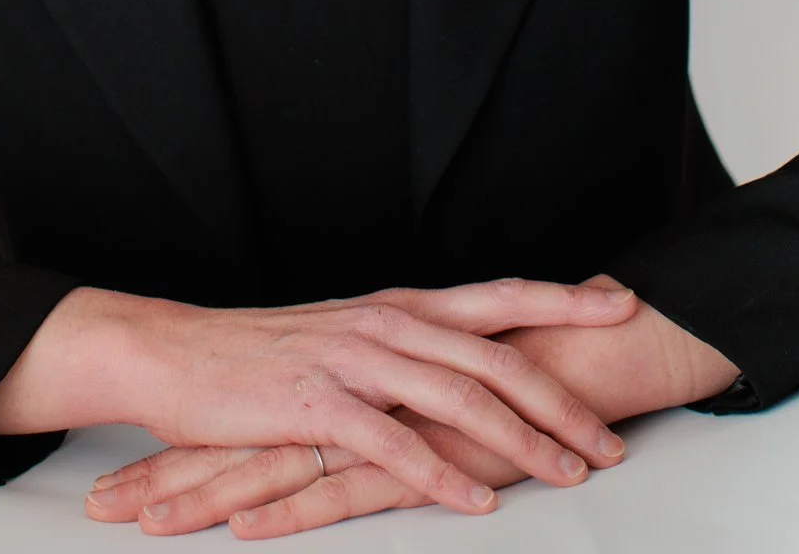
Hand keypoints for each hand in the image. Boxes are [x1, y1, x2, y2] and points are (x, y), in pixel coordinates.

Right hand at [107, 275, 636, 517]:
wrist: (179, 353)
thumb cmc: (265, 353)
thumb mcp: (348, 337)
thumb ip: (407, 347)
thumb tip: (465, 362)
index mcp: (399, 306)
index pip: (497, 296)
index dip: (561, 298)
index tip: (619, 303)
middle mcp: (387, 324)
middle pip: (495, 355)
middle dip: (561, 398)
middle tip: (610, 440)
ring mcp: (355, 362)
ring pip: (458, 397)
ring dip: (521, 440)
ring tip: (568, 474)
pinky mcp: (319, 406)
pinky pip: (394, 444)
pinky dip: (441, 474)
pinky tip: (476, 501)